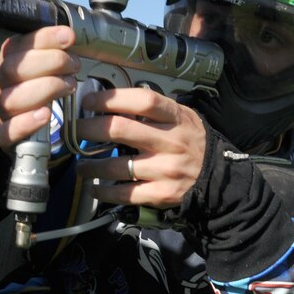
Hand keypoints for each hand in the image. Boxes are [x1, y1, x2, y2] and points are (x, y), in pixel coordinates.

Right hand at [0, 26, 80, 152]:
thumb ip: (52, 52)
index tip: (68, 37)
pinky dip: (27, 122)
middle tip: (74, 65)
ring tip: (69, 86)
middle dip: (49, 63)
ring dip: (44, 90)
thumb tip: (71, 36)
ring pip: (10, 100)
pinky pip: (7, 131)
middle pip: (12, 70)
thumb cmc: (34, 91)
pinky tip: (45, 115)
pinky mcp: (1, 136)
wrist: (15, 125)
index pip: (17, 45)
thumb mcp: (41, 68)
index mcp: (6, 62)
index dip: (43, 39)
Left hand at [72, 88, 206, 208]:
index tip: (89, 102)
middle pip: (121, 130)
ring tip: (80, 165)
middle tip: (75, 131)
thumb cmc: (191, 142)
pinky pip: (124, 194)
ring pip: (116, 166)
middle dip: (89, 129)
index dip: (111, 99)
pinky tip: (94, 187)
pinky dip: (103, 191)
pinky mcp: (161, 194)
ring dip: (90, 165)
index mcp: (176, 118)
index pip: (142, 101)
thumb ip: (153, 110)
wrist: (217, 178)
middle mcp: (171, 142)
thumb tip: (111, 101)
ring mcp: (166, 170)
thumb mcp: (182, 118)